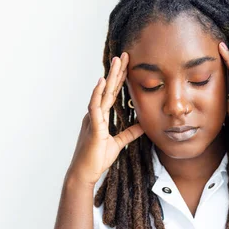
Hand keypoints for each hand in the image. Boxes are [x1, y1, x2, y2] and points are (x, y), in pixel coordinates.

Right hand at [67, 52, 143, 185]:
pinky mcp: (93, 128)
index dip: (119, 80)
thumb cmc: (97, 159)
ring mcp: (93, 119)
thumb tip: (143, 125)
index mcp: (101, 117)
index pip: (112, 94)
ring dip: (109, 77)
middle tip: (123, 55)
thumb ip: (130, 133)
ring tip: (116, 62)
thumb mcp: (118, 144)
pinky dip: (98, 94)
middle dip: (116, 72)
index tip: (127, 65)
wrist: (84, 173)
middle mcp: (95, 114)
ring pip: (102, 94)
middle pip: (108, 89)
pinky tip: (102, 82)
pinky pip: (95, 108)